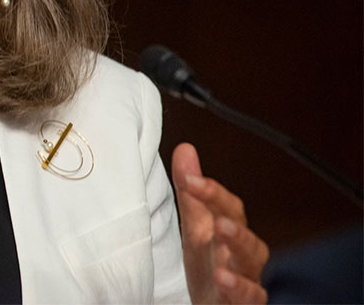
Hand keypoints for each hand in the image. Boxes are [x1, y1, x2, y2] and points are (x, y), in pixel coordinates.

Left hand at [172, 143, 268, 303]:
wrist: (213, 303)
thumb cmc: (208, 265)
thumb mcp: (195, 227)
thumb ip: (192, 193)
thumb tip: (185, 149)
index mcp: (230, 231)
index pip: (228, 207)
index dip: (211, 192)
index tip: (189, 178)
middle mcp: (243, 253)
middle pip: (245, 233)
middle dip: (233, 222)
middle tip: (218, 215)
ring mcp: (247, 277)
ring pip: (252, 261)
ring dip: (239, 246)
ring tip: (222, 233)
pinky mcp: (245, 302)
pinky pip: (250, 295)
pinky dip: (238, 286)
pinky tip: (222, 277)